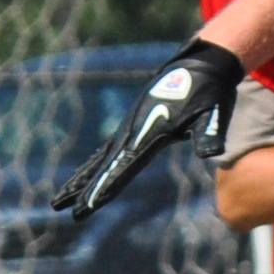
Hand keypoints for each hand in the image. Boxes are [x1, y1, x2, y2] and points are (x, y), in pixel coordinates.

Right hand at [55, 38, 243, 215]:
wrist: (199, 65)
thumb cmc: (210, 93)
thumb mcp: (214, 113)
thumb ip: (209, 133)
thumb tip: (212, 153)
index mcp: (151, 132)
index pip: (124, 166)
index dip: (106, 186)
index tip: (90, 204)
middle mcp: (133, 130)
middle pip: (103, 166)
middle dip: (83, 188)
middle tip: (61, 209)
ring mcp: (129, 127)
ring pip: (98, 159)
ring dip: (78, 179)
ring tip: (58, 201)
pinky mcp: (132, 125)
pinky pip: (106, 151)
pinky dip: (91, 166)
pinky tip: (82, 178)